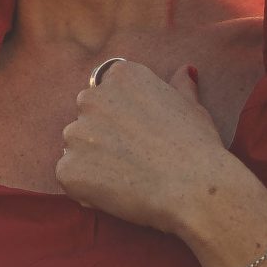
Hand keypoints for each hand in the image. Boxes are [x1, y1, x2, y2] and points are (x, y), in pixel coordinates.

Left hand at [56, 59, 234, 232]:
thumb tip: (185, 72)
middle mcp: (92, 98)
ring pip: (77, 148)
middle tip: (135, 160)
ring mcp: (76, 134)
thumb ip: (179, 87)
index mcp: (122, 77)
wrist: (193, 187)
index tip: (141, 135)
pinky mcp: (67, 169)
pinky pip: (70, 177)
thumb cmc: (198, 147)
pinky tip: (115, 194)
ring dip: (93, 162)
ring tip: (127, 180)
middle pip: (87, 118)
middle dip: (102, 137)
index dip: (122, 118)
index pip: (107, 93)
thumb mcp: (193, 107)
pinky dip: (86, 187)